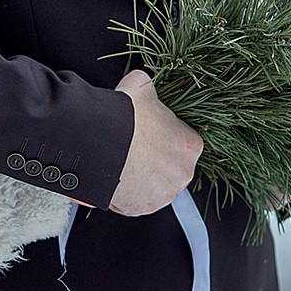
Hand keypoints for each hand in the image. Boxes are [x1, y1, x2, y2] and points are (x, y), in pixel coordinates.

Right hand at [108, 70, 201, 216]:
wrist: (100, 142)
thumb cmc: (123, 115)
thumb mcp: (139, 86)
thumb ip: (148, 88)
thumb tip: (141, 83)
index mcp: (190, 145)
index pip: (183, 142)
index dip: (163, 135)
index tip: (148, 133)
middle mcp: (183, 173)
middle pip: (170, 166)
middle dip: (154, 160)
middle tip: (134, 149)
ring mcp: (163, 193)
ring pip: (154, 185)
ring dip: (142, 177)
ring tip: (122, 163)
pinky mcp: (143, 207)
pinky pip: (137, 201)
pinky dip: (127, 193)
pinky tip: (116, 177)